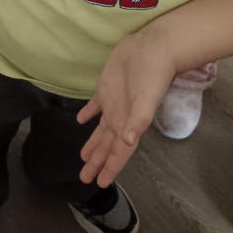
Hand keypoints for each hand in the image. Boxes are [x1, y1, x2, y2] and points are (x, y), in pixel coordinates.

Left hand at [77, 29, 175, 186]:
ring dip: (92, 144)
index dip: (109, 168)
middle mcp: (120, 118)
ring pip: (100, 130)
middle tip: (84, 178)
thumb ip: (137, 121)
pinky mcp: (106, 88)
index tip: (100, 183)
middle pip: (107, 146)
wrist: (152, 49)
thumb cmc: (152, 76)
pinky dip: (88, 114)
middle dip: (97, 162)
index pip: (118, 153)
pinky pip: (94, 106)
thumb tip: (127, 142)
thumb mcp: (146, 101)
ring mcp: (112, 103)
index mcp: (128, 124)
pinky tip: (80, 120)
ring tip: (84, 158)